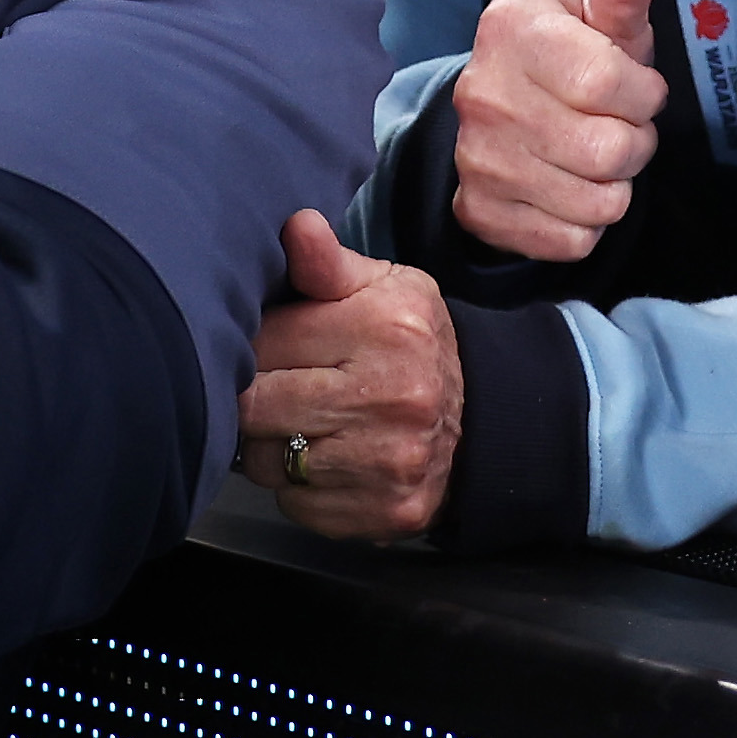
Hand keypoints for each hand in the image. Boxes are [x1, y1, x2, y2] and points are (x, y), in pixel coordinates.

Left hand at [237, 213, 459, 539]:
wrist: (481, 419)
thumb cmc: (412, 345)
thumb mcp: (384, 287)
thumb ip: (329, 264)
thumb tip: (296, 226)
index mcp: (386, 328)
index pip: (264, 344)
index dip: (255, 347)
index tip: (271, 348)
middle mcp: (392, 397)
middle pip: (257, 407)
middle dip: (255, 398)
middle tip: (278, 388)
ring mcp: (390, 461)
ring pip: (269, 462)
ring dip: (271, 446)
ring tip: (303, 423)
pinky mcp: (385, 511)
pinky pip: (296, 504)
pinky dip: (299, 486)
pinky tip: (327, 460)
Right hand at [448, 0, 671, 261]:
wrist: (503, 117)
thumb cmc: (570, 61)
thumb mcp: (600, 18)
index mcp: (511, 28)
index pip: (611, 84)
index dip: (643, 94)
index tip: (633, 86)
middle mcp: (482, 91)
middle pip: (609, 150)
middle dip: (635, 143)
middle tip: (617, 126)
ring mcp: (475, 157)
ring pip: (597, 202)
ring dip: (615, 186)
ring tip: (596, 156)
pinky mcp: (478, 212)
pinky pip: (572, 242)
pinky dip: (587, 224)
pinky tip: (571, 189)